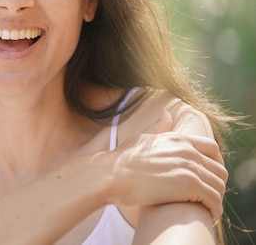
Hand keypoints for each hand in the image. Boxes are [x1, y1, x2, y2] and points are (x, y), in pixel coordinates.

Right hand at [108, 112, 227, 219]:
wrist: (111, 175)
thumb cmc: (122, 160)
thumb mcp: (142, 138)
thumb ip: (158, 128)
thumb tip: (167, 115)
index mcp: (178, 139)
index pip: (212, 148)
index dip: (216, 163)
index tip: (210, 176)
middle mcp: (187, 150)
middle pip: (219, 169)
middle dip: (216, 184)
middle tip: (208, 197)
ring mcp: (189, 167)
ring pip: (219, 186)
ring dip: (216, 199)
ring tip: (208, 209)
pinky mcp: (189, 185)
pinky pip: (214, 199)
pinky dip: (214, 210)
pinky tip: (207, 215)